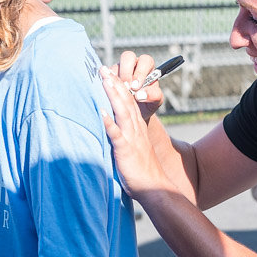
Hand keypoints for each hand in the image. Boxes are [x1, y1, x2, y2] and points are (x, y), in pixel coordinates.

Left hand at [100, 67, 172, 198]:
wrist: (155, 188)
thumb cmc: (143, 172)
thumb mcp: (135, 150)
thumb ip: (125, 138)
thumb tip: (113, 130)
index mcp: (137, 128)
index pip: (128, 102)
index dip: (119, 87)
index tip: (109, 73)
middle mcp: (135, 129)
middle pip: (125, 101)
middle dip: (114, 83)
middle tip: (103, 68)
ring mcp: (131, 138)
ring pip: (122, 111)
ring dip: (113, 95)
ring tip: (104, 80)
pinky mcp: (125, 150)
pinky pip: (116, 134)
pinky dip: (109, 122)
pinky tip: (101, 112)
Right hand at [109, 51, 162, 121]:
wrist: (136, 110)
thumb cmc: (148, 101)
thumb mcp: (155, 100)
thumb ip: (153, 95)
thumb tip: (140, 94)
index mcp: (147, 66)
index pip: (145, 61)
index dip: (140, 72)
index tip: (136, 87)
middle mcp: (133, 64)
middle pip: (128, 57)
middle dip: (126, 72)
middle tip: (127, 87)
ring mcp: (119, 69)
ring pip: (114, 67)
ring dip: (115, 79)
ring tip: (118, 92)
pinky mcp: (108, 76)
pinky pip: (104, 76)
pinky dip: (107, 85)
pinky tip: (110, 94)